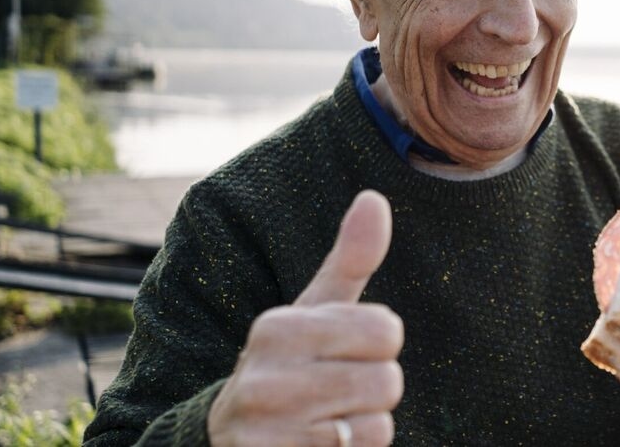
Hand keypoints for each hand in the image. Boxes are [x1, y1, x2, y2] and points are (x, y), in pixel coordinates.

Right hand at [209, 190, 403, 446]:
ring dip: (364, 427)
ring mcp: (268, 433)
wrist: (230, 440)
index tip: (346, 349)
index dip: (380, 343)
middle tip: (338, 390)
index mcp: (276, 329)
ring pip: (379, 427)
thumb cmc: (290, 365)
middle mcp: (265, 380)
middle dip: (376, 388)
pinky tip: (320, 445)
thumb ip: (351, 258)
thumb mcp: (314, 311)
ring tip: (326, 419)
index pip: (386, 330)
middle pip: (389, 381)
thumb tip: (375, 197)